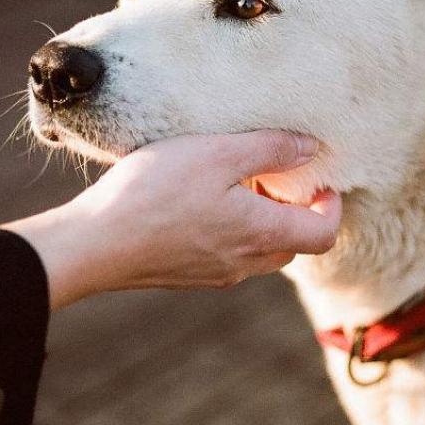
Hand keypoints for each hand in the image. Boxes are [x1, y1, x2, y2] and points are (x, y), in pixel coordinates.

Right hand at [3, 131, 341, 308]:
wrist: (94, 244)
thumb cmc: (154, 193)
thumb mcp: (216, 153)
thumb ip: (270, 149)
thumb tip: (312, 148)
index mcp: (261, 234)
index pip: (324, 234)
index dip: (331, 206)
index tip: (318, 179)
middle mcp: (244, 263)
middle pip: (292, 244)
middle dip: (294, 211)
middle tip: (273, 175)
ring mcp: (213, 274)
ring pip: (257, 251)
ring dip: (259, 220)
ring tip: (232, 181)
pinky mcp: (185, 275)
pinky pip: (225, 256)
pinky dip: (229, 231)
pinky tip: (196, 201)